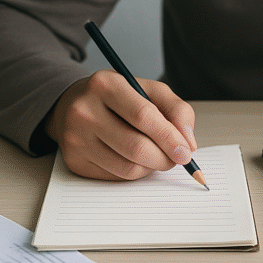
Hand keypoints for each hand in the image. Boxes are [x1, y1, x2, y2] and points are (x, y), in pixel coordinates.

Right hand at [44, 70, 197, 180]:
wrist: (74, 104)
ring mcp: (76, 138)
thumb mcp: (149, 90)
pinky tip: (134, 158)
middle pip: (136, 147)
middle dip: (164, 158)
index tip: (187, 151)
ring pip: (128, 168)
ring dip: (151, 167)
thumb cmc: (118, 97)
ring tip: (155, 155)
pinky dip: (134, 172)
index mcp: (105, 85)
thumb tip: (188, 143)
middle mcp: (85, 111)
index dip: (170, 137)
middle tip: (176, 158)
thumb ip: (176, 110)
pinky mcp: (74, 161)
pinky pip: (116, 177)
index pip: (143, 116)